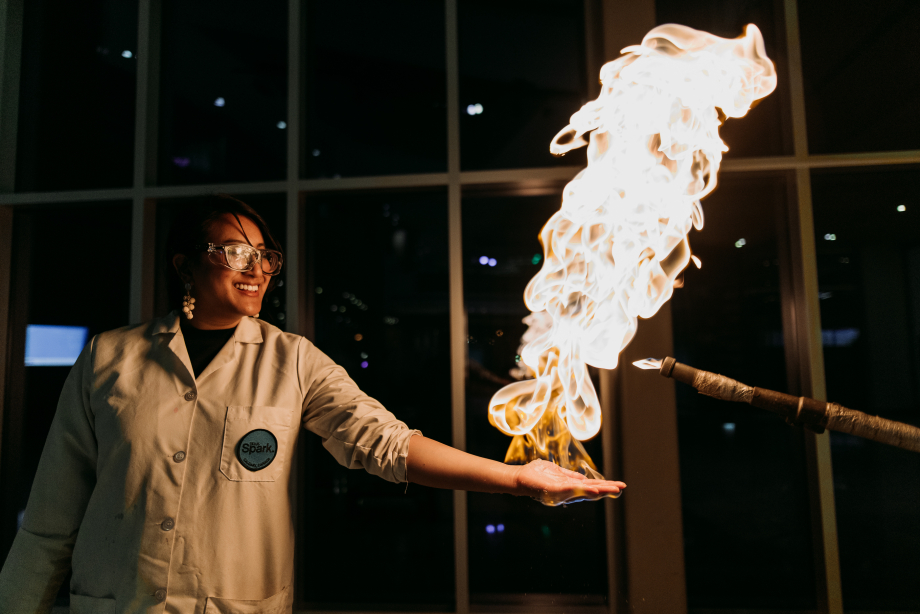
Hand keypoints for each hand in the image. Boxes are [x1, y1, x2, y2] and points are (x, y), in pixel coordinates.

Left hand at [511, 459, 625, 505]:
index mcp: (570, 485)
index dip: (604, 486)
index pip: (590, 486)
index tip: (619, 486)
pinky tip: (593, 488)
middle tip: (622, 489)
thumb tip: (584, 478)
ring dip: (598, 490)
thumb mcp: (557, 472)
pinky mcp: (555, 489)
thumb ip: (570, 476)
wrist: (520, 477)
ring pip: (584, 491)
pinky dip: (582, 489)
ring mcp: (562, 491)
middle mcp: (568, 491)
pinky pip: (571, 489)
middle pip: (591, 490)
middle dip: (606, 490)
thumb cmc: (536, 474)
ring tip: (612, 489)